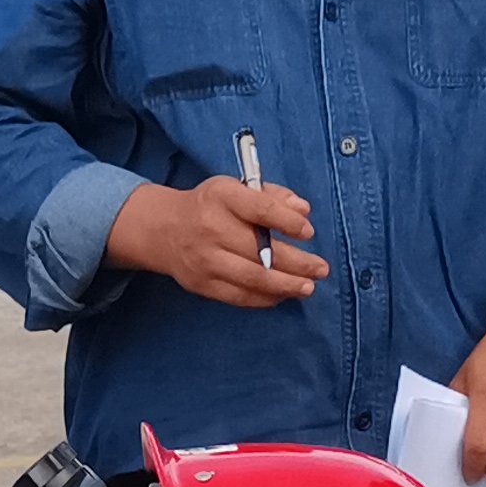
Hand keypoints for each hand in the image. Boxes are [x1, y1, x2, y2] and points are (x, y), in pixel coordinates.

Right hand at [109, 175, 322, 309]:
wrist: (165, 229)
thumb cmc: (211, 206)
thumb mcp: (236, 188)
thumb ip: (272, 196)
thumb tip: (303, 211)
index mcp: (222, 197)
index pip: (260, 209)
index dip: (288, 222)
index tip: (308, 232)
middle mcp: (211, 228)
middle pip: (261, 250)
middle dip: (297, 263)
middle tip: (320, 269)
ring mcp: (205, 259)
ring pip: (253, 278)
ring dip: (286, 285)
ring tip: (308, 287)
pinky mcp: (202, 284)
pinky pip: (239, 296)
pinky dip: (265, 298)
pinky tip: (282, 295)